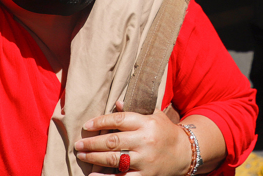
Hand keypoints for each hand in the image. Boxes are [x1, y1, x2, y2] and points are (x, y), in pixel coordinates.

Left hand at [75, 108, 191, 175]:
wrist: (184, 153)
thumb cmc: (165, 131)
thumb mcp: (154, 115)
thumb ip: (134, 109)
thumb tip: (115, 102)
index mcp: (146, 123)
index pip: (119, 119)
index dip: (101, 122)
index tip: (87, 125)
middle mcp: (145, 140)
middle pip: (113, 141)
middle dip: (92, 143)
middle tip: (78, 144)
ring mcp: (145, 159)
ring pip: (115, 159)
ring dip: (94, 158)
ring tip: (82, 156)